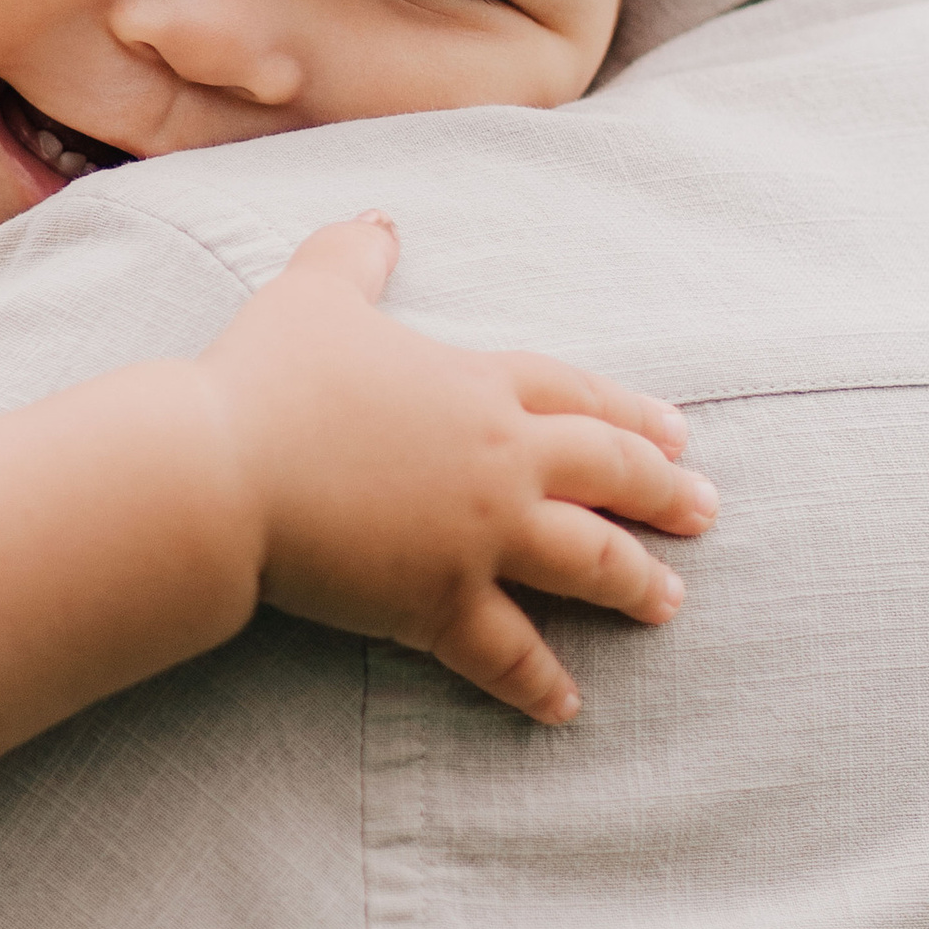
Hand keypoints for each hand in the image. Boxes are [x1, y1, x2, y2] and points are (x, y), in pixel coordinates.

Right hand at [208, 215, 715, 725]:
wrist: (223, 468)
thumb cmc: (267, 378)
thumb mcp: (313, 294)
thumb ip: (353, 256)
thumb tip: (377, 221)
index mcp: (477, 386)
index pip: (576, 395)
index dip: (629, 412)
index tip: (676, 433)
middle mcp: (499, 461)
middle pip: (606, 473)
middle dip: (663, 493)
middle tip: (705, 512)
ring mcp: (477, 537)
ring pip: (585, 563)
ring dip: (633, 583)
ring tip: (668, 602)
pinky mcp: (439, 602)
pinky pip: (507, 651)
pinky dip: (540, 682)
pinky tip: (569, 707)